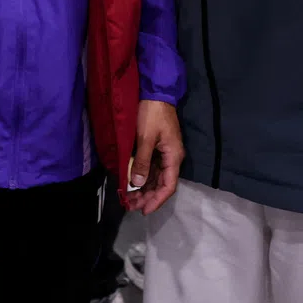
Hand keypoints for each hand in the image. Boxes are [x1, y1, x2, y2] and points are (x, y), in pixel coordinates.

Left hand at [127, 100, 183, 214]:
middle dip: (147, 196)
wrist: (155, 92)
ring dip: (144, 188)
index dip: (156, 200)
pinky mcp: (157, 147)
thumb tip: (137, 184)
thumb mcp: (145, 137)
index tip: (144, 210)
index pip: (168, 186)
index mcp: (173, 156)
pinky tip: (132, 182)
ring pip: (155, 177)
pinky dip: (142, 176)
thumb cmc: (152, 114)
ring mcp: (164, 153)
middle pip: (161, 184)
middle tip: (131, 205)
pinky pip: (151, 167)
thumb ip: (142, 161)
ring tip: (129, 197)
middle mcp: (171, 157)